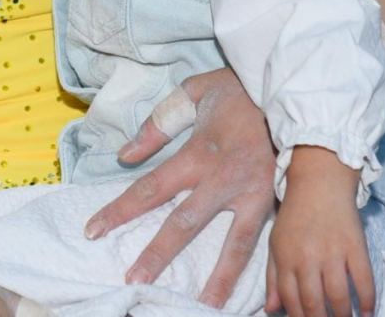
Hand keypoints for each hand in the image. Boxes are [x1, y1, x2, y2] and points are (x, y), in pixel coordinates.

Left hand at [84, 68, 276, 307]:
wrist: (290, 89)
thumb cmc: (238, 90)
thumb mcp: (193, 92)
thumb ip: (158, 124)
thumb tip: (126, 155)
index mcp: (199, 153)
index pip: (151, 188)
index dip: (120, 211)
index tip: (94, 231)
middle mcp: (223, 179)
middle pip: (183, 225)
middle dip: (156, 255)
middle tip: (132, 282)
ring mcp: (253, 195)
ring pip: (231, 246)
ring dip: (214, 279)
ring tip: (196, 305)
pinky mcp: (277, 202)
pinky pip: (265, 243)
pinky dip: (260, 272)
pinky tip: (255, 298)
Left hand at [265, 147, 373, 316]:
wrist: (319, 180)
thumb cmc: (295, 214)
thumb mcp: (277, 242)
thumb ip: (273, 277)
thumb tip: (271, 310)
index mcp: (286, 257)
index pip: (290, 301)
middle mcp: (307, 257)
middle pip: (314, 304)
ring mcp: (333, 251)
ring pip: (339, 297)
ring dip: (344, 316)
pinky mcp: (355, 245)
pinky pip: (364, 280)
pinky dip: (368, 301)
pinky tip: (367, 312)